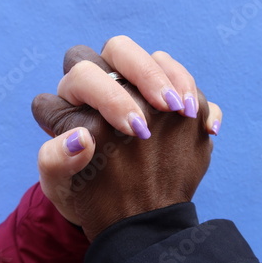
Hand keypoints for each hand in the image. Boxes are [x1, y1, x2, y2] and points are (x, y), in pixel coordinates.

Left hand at [33, 39, 220, 239]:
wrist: (122, 212)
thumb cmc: (85, 193)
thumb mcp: (62, 186)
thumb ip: (54, 162)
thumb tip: (79, 137)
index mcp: (75, 100)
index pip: (81, 74)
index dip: (100, 96)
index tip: (120, 132)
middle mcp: (107, 86)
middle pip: (119, 49)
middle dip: (143, 74)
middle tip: (162, 108)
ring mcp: (141, 92)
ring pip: (157, 60)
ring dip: (174, 81)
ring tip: (185, 113)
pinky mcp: (170, 103)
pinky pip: (187, 84)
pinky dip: (197, 99)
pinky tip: (207, 128)